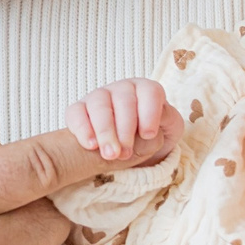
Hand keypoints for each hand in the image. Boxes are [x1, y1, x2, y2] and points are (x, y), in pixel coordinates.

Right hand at [65, 78, 182, 164]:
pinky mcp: (79, 110)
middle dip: (125, 128)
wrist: (131, 149)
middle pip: (123, 100)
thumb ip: (167, 121)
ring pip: (99, 104)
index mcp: (146, 90)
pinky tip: (91, 145)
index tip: (149, 135)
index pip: (150, 91)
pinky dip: (82, 129)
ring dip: (105, 131)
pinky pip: (76, 112)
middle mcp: (122, 89)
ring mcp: (99, 97)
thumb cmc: (151, 137)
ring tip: (110, 154)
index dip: (150, 112)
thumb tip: (155, 123)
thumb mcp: (168, 129)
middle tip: (125, 153)